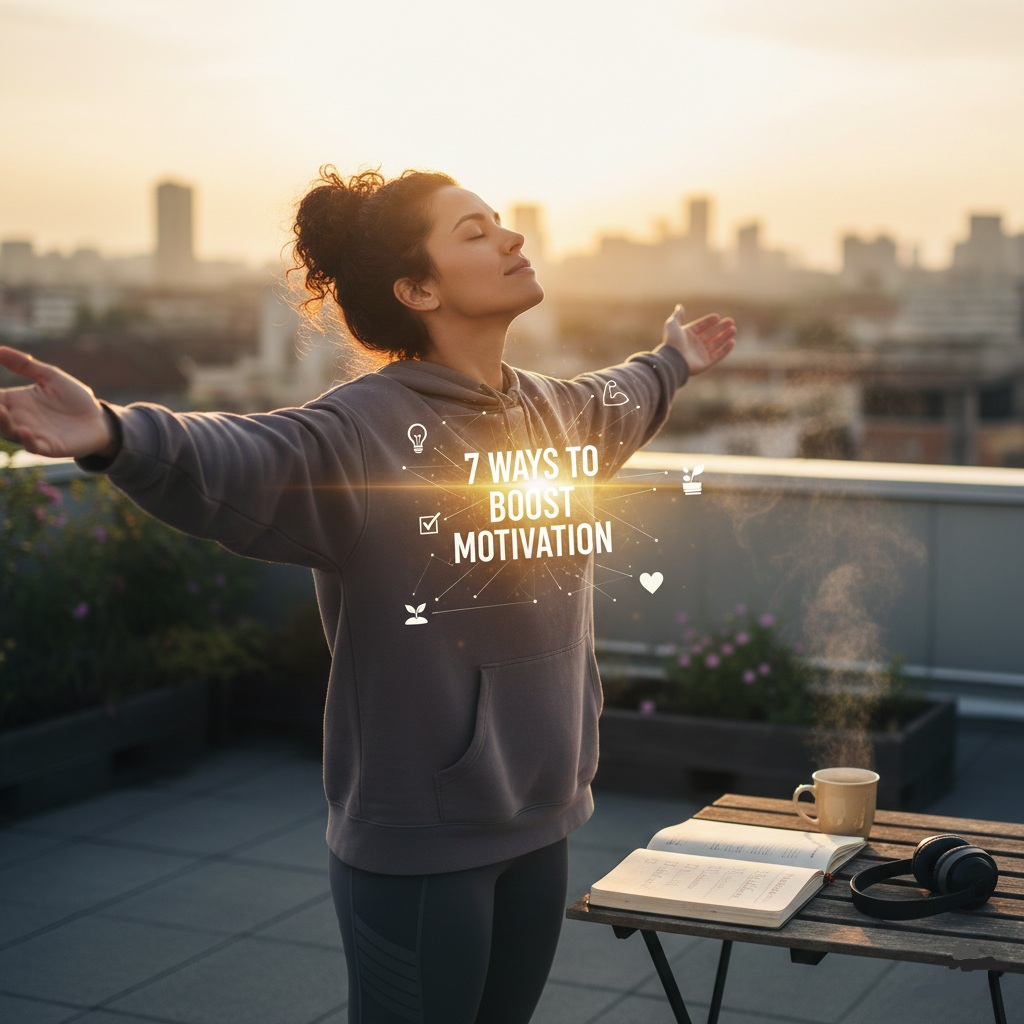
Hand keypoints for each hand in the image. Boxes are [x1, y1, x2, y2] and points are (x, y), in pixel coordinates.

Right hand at [0, 347, 117, 458]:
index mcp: (16, 401)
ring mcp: (33, 434)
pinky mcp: (49, 447)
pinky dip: (27, 440)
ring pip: (10, 432)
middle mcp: (19, 419)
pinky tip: (25, 431)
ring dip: (3, 423)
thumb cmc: (73, 398)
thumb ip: (25, 365)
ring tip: (0, 411)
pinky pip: (34, 446)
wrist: (99, 419)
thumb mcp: (49, 376)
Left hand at [662, 305, 735, 375]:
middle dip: (721, 328)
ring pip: (716, 344)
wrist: (673, 359)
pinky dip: (725, 349)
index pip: (701, 326)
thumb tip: (679, 306)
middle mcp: (694, 345)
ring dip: (725, 336)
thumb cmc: (672, 341)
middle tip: (730, 321)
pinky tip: (732, 342)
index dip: (709, 321)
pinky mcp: (705, 363)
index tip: (717, 316)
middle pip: (711, 334)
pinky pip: (718, 355)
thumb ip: (678, 315)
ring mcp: (700, 354)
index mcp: (687, 335)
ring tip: (733, 329)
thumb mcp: (672, 324)